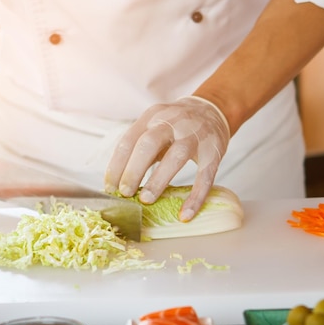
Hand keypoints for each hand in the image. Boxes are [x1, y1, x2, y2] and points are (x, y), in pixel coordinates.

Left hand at [105, 96, 229, 221]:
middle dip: (133, 170)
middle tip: (125, 193)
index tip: (110, 188)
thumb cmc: (177, 127)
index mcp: (152, 117)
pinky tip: (185, 214)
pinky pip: (205, 176)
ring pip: (176, 157)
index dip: (117, 165)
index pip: (128, 140)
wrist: (213, 110)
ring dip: (158, 180)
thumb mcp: (155, 128)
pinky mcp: (213, 151)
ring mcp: (195, 135)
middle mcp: (173, 122)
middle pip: (148, 144)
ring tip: (146, 200)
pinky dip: (195, 197)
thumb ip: (139, 150)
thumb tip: (118, 184)